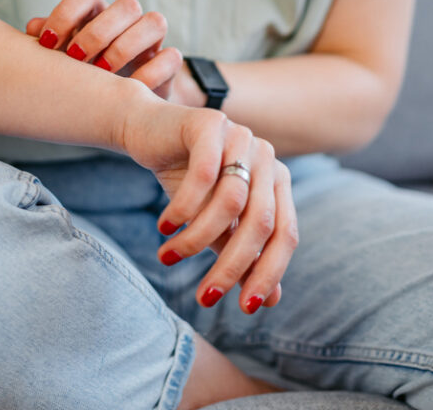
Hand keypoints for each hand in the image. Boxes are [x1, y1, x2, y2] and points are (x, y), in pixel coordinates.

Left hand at [25, 0, 183, 99]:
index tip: (46, 43)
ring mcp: (151, 40)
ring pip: (154, 22)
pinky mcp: (168, 63)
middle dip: (98, 32)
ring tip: (102, 73)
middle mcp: (128, 20)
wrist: (115, 107)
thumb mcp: (59, 60)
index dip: (67, 13)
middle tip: (76, 59)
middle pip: (127, 4)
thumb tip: (33, 27)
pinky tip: (128, 90)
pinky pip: (171, 56)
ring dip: (125, 47)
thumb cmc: (80, 76)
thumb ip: (48, 43)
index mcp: (97, 13)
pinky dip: (150, 72)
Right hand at [116, 96, 298, 313]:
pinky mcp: (211, 123)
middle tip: (204, 297)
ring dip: (197, 238)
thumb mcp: (217, 222)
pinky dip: (183, 208)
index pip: (286, 234)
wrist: (147, 130)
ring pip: (230, 202)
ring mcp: (242, 137)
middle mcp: (267, 158)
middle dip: (232, 267)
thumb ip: (244, 254)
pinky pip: (203, 175)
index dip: (269, 273)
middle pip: (260, 223)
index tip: (246, 309)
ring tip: (168, 257)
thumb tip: (271, 301)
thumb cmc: (186, 179)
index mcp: (277, 181)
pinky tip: (164, 226)